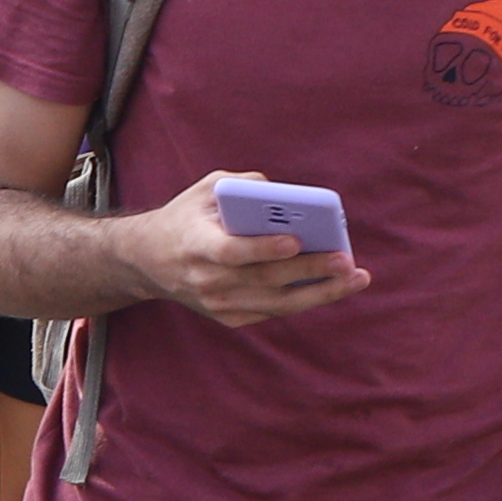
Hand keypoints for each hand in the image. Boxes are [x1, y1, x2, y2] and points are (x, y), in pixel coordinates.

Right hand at [135, 177, 365, 328]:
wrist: (146, 261)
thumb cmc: (185, 218)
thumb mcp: (206, 189)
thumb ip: (245, 184)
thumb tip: (286, 194)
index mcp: (194, 245)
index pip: (231, 252)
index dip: (263, 248)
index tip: (296, 241)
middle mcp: (204, 280)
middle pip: (265, 280)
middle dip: (310, 270)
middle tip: (346, 260)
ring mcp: (215, 303)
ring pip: (276, 303)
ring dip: (320, 293)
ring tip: (355, 278)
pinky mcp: (226, 316)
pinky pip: (272, 311)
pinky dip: (304, 301)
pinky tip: (333, 288)